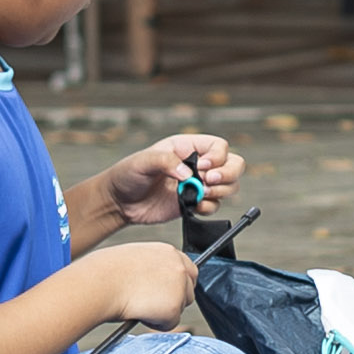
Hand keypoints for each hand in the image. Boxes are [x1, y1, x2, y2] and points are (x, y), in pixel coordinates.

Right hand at [99, 238, 202, 324]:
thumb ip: (152, 268)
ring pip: (180, 308)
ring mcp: (179, 286)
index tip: (165, 294)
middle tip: (150, 304)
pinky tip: (139, 312)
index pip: (188, 271)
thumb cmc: (105, 274)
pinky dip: (156, 324)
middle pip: (188, 291)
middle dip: (173, 301)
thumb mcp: (134, 260)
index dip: (176, 286)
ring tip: (139, 305)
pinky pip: (170, 324)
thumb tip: (154, 282)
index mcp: (168, 252)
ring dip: (163, 312)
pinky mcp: (174, 306)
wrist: (98, 283)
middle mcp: (178, 266)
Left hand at [102, 132, 241, 229]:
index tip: (200, 166)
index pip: (218, 146)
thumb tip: (188, 174)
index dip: (217, 156)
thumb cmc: (128, 174)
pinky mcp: (195, 203)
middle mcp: (198, 165)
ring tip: (200, 194)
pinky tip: (193, 206)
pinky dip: (209, 207)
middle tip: (208, 181)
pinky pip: (215, 205)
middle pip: (233, 165)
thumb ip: (167, 162)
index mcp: (188, 147)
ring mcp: (198, 185)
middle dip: (227, 174)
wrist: (119, 201)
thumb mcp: (144, 161)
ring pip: (229, 186)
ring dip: (220, 191)